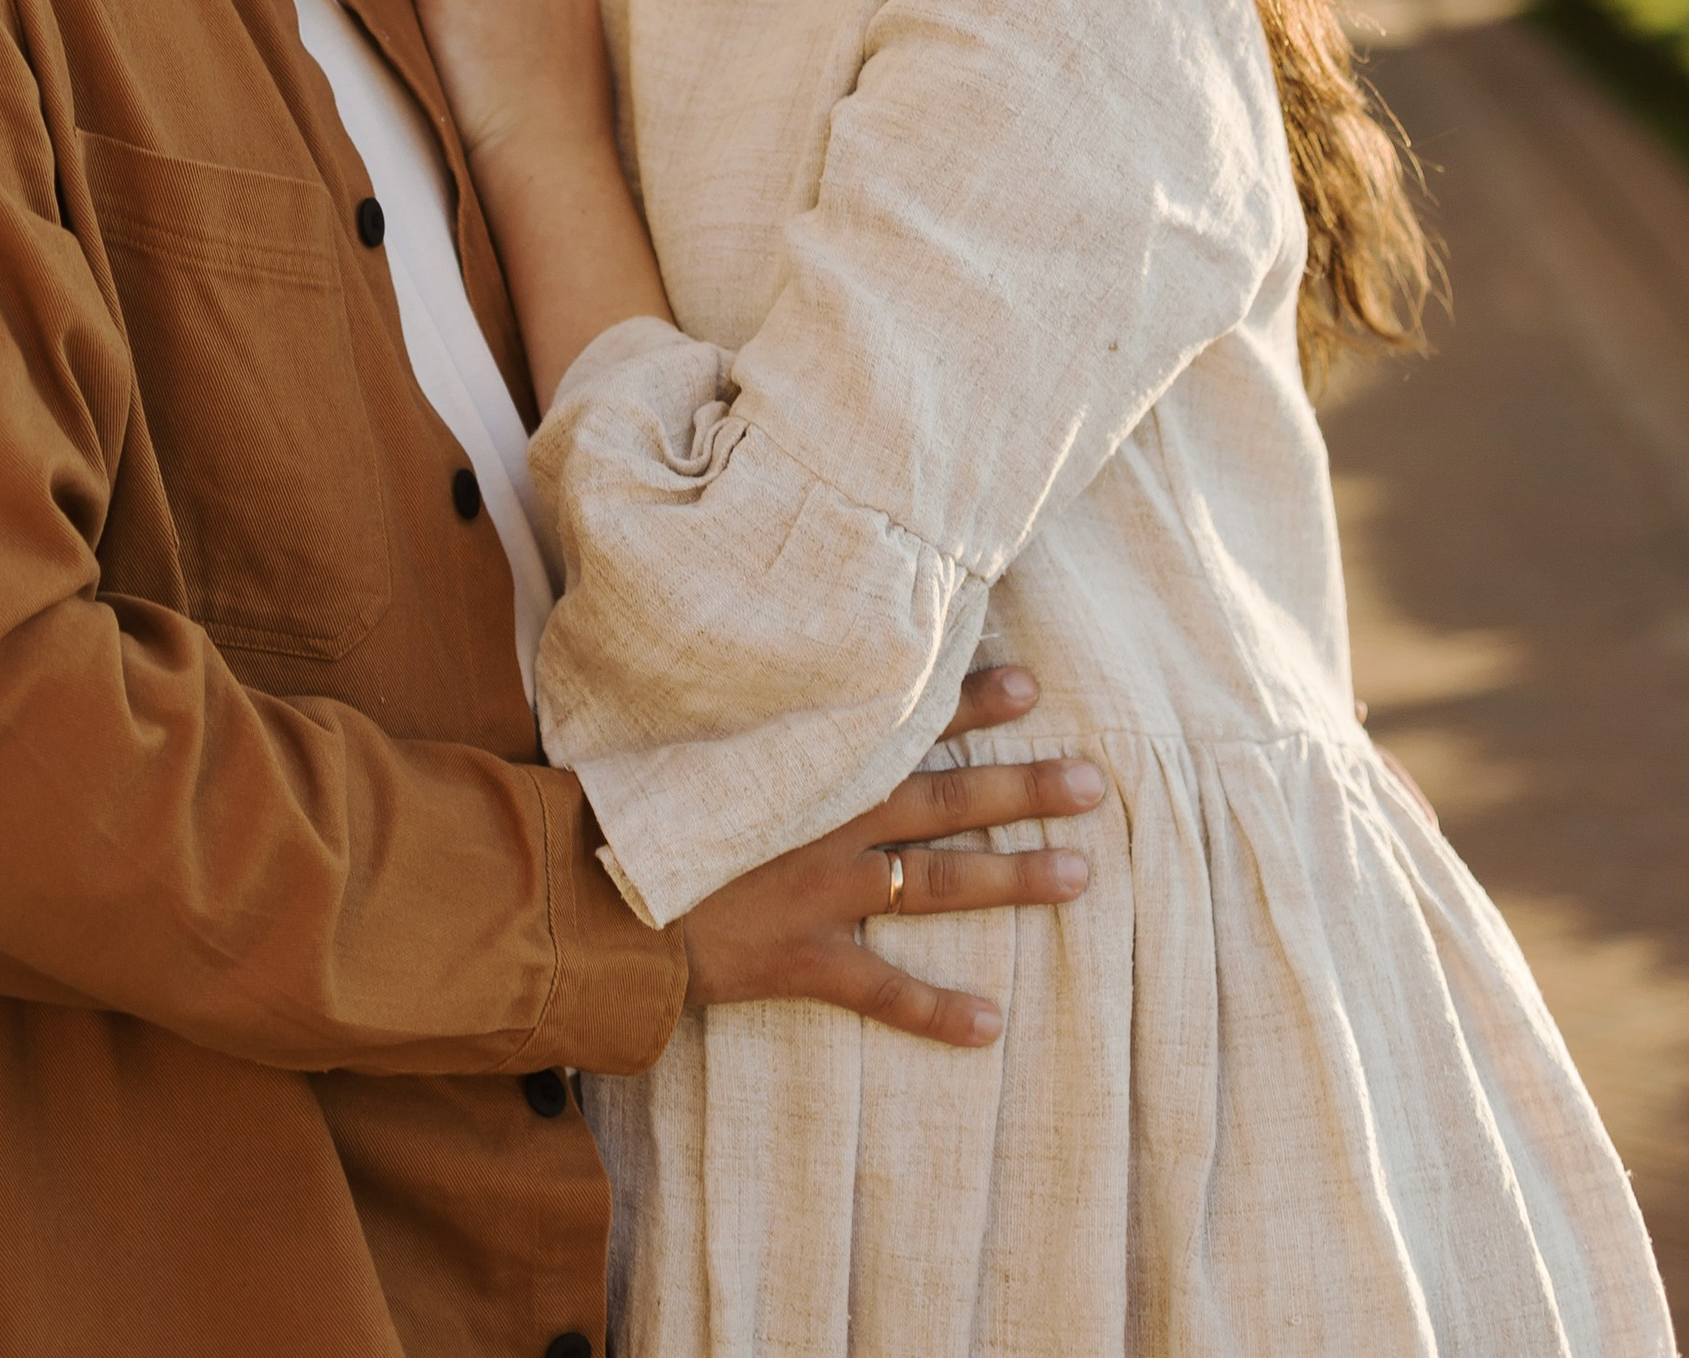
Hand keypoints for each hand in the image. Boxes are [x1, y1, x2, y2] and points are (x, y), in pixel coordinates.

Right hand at [679, 668, 1102, 1047]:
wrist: (593, 886)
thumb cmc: (637, 794)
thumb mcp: (698, 731)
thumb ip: (749, 707)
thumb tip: (784, 664)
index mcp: (812, 762)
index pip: (908, 720)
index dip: (971, 700)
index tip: (1033, 683)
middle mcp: (832, 820)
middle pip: (948, 799)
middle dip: (1024, 786)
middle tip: (1095, 781)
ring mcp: (823, 891)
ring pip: (938, 883)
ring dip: (1012, 879)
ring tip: (1080, 876)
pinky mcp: (802, 958)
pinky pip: (882, 990)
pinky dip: (936, 1011)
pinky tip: (990, 1024)